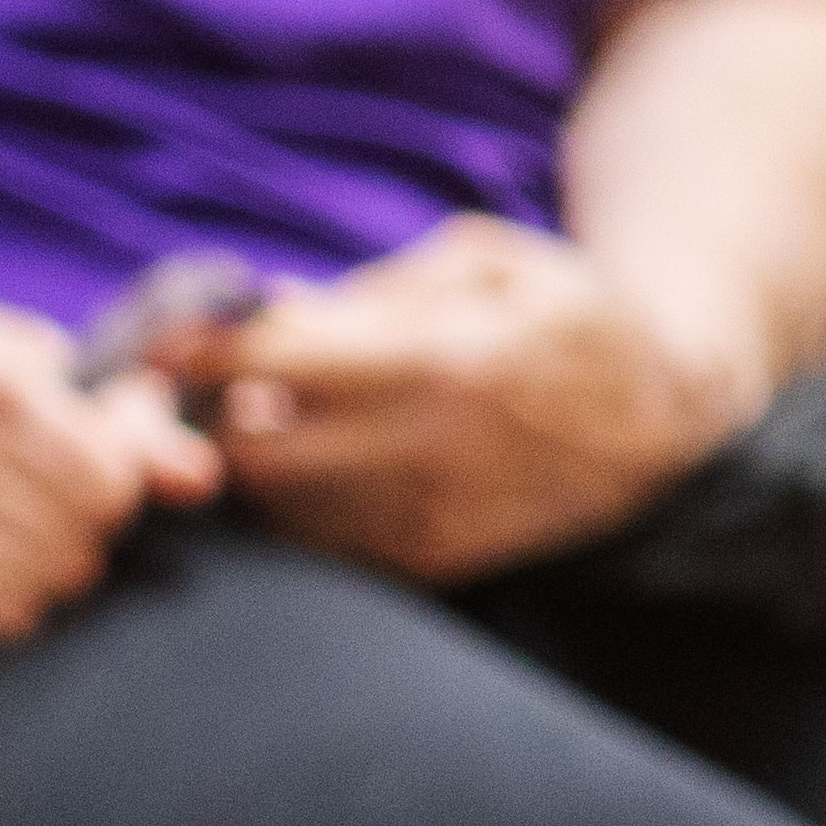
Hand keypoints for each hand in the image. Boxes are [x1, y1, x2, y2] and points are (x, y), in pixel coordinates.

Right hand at [0, 281, 219, 666]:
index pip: (105, 490)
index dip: (106, 491)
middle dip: (64, 542)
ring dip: (10, 586)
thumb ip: (114, 417)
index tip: (77, 476)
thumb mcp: (12, 357)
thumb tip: (199, 478)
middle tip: (22, 516)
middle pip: (67, 557)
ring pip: (12, 609)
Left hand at [147, 220, 756, 587]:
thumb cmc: (566, 316)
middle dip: (212, 417)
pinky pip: (318, 544)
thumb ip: (372, 287)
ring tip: (274, 417)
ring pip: (274, 507)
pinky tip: (319, 463)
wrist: (668, 417)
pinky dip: (294, 507)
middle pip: (251, 450)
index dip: (196, 350)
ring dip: (251, 465)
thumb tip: (265, 306)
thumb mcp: (485, 261)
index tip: (157, 341)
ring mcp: (431, 517)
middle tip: (211, 386)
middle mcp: (432, 448)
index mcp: (444, 358)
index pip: (273, 362)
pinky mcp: (433, 564)